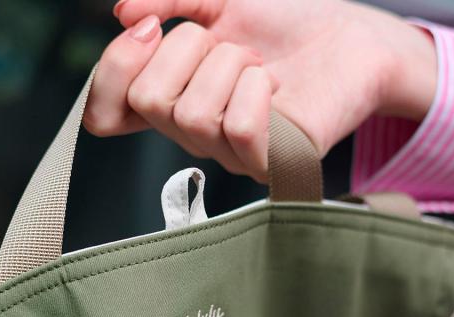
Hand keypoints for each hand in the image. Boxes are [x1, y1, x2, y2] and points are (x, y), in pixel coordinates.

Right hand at [84, 0, 436, 183]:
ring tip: (259, 65)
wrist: (349, 38)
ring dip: (229, 64)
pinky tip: (273, 88)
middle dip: (189, 48)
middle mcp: (191, 135)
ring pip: (191, 115)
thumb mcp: (218, 1)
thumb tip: (122, 13)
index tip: (148, 28)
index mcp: (171, 100)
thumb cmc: (283, 26)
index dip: (112, 72)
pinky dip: (255, 90)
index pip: (105, 115)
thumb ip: (168, 1)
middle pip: (149, 101)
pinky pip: (236, 128)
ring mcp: (227, 155)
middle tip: (230, 44)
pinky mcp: (266, 164)